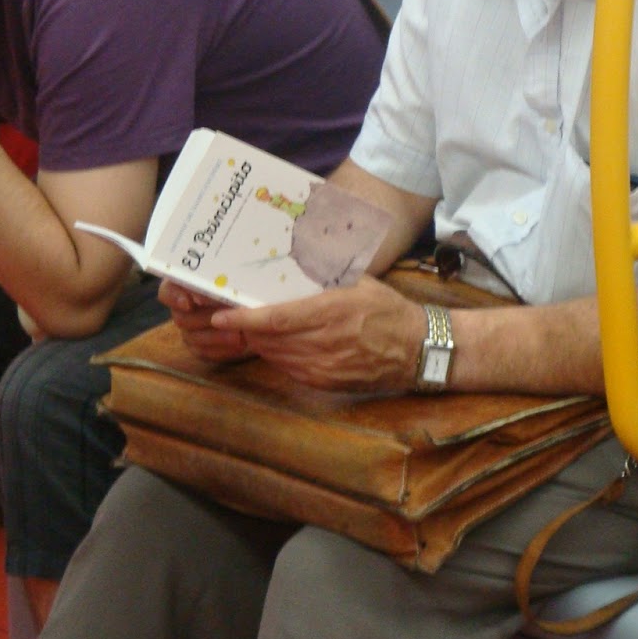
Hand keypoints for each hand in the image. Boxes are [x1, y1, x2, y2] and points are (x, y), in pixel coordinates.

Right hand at [159, 278, 250, 363]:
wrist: (255, 308)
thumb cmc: (245, 284)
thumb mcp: (237, 277)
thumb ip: (226, 278)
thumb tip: (223, 281)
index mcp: (185, 284)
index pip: (167, 291)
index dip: (174, 297)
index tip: (189, 304)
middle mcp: (182, 308)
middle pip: (181, 318)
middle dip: (206, 318)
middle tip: (227, 318)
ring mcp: (189, 329)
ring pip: (192, 337)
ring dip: (216, 336)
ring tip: (239, 334)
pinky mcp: (199, 347)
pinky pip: (204, 352)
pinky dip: (222, 349)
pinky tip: (240, 345)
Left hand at [210, 276, 428, 391]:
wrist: (416, 350)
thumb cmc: (387, 310)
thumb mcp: (359, 282)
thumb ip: (326, 273)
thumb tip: (297, 254)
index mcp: (331, 312)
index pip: (276, 319)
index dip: (244, 319)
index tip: (221, 315)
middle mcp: (324, 343)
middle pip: (270, 339)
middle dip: (247, 329)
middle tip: (231, 314)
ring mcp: (323, 368)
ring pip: (276, 356)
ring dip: (261, 342)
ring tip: (253, 327)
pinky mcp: (325, 383)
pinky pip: (290, 369)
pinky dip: (279, 356)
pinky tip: (280, 344)